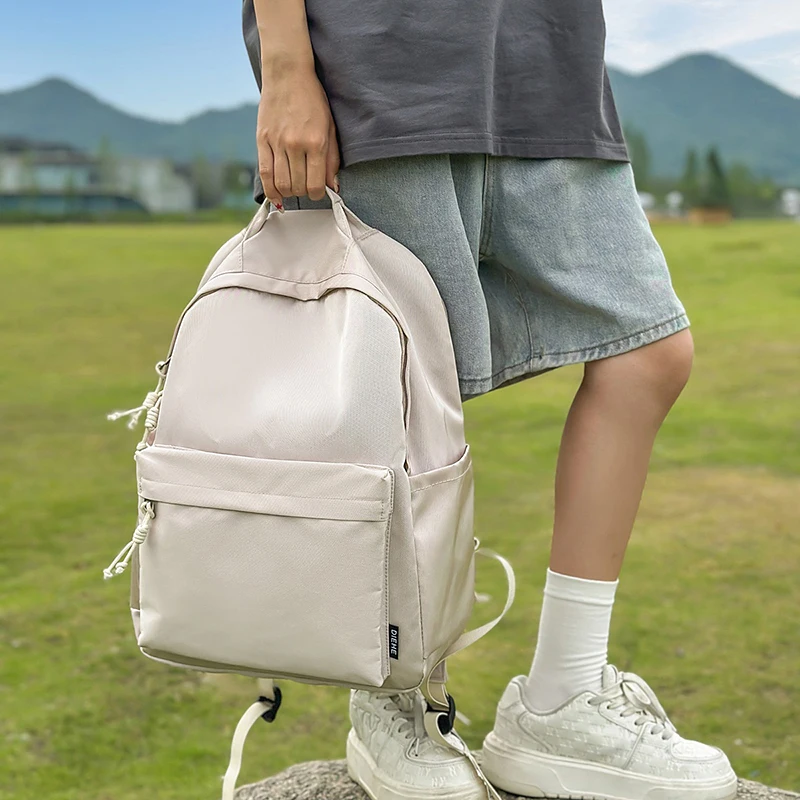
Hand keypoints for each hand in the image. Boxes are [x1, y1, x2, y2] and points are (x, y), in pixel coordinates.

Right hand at [257, 65, 339, 207]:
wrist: (288, 73)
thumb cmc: (313, 100)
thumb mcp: (330, 128)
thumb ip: (331, 159)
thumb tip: (332, 186)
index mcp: (316, 142)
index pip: (315, 185)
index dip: (318, 194)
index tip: (318, 191)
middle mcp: (296, 145)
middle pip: (298, 186)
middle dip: (303, 193)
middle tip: (306, 186)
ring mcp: (277, 143)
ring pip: (281, 183)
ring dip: (288, 192)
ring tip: (293, 188)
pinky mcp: (262, 140)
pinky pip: (264, 173)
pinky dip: (270, 190)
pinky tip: (276, 196)